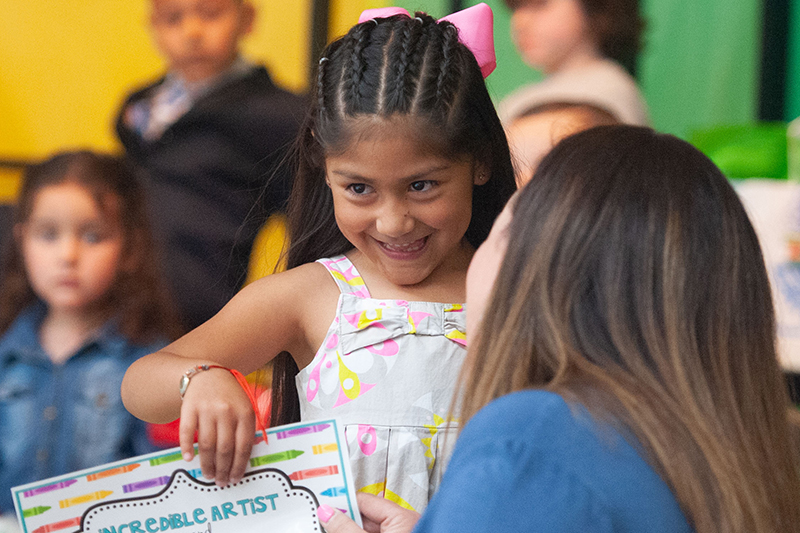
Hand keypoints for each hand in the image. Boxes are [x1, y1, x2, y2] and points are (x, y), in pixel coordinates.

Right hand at [179, 368, 255, 486]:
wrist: (208, 375)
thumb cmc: (229, 397)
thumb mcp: (245, 407)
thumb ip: (245, 430)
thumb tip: (243, 460)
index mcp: (245, 412)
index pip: (243, 446)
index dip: (239, 465)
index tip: (235, 478)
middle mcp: (227, 411)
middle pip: (224, 448)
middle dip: (223, 469)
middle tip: (220, 481)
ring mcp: (207, 409)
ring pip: (206, 444)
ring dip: (207, 463)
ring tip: (208, 474)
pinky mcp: (189, 407)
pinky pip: (186, 431)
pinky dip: (186, 447)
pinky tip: (188, 458)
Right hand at [318, 493, 419, 532]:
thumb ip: (346, 528)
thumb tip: (327, 513)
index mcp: (404, 517)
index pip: (366, 500)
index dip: (343, 503)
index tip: (324, 506)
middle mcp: (407, 524)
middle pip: (367, 515)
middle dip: (346, 518)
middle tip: (325, 520)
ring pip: (370, 528)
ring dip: (351, 528)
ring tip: (331, 527)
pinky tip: (344, 532)